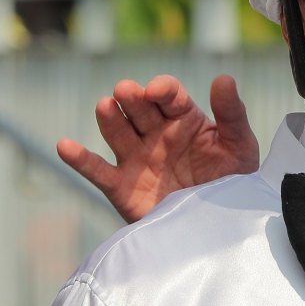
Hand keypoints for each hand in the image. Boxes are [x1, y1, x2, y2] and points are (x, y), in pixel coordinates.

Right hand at [58, 74, 261, 223]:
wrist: (218, 227)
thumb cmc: (231, 182)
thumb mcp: (239, 147)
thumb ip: (232, 115)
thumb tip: (224, 78)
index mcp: (183, 119)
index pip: (169, 96)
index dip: (162, 90)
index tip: (158, 90)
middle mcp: (156, 134)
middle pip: (139, 110)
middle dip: (132, 98)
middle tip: (127, 91)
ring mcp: (136, 159)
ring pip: (117, 133)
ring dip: (110, 119)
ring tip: (105, 106)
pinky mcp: (122, 186)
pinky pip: (98, 171)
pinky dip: (80, 160)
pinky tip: (65, 145)